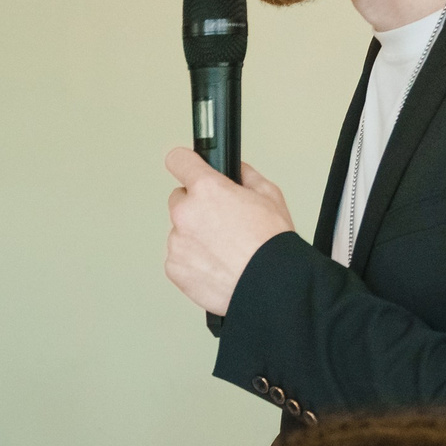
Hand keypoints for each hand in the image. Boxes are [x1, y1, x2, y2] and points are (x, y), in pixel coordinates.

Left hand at [165, 149, 294, 315]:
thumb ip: (246, 176)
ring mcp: (177, 242)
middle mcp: (186, 213)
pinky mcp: (174, 267)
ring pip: (180, 231)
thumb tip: (236, 170)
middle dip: (196, 207)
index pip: (178, 160)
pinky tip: (216, 264)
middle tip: (221, 222)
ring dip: (195, 236)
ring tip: (223, 249)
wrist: (269, 285)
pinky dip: (192, 260)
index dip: (185, 163)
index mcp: (207, 189)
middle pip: (180, 200)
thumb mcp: (270, 195)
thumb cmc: (271, 245)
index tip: (186, 167)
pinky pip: (178, 257)